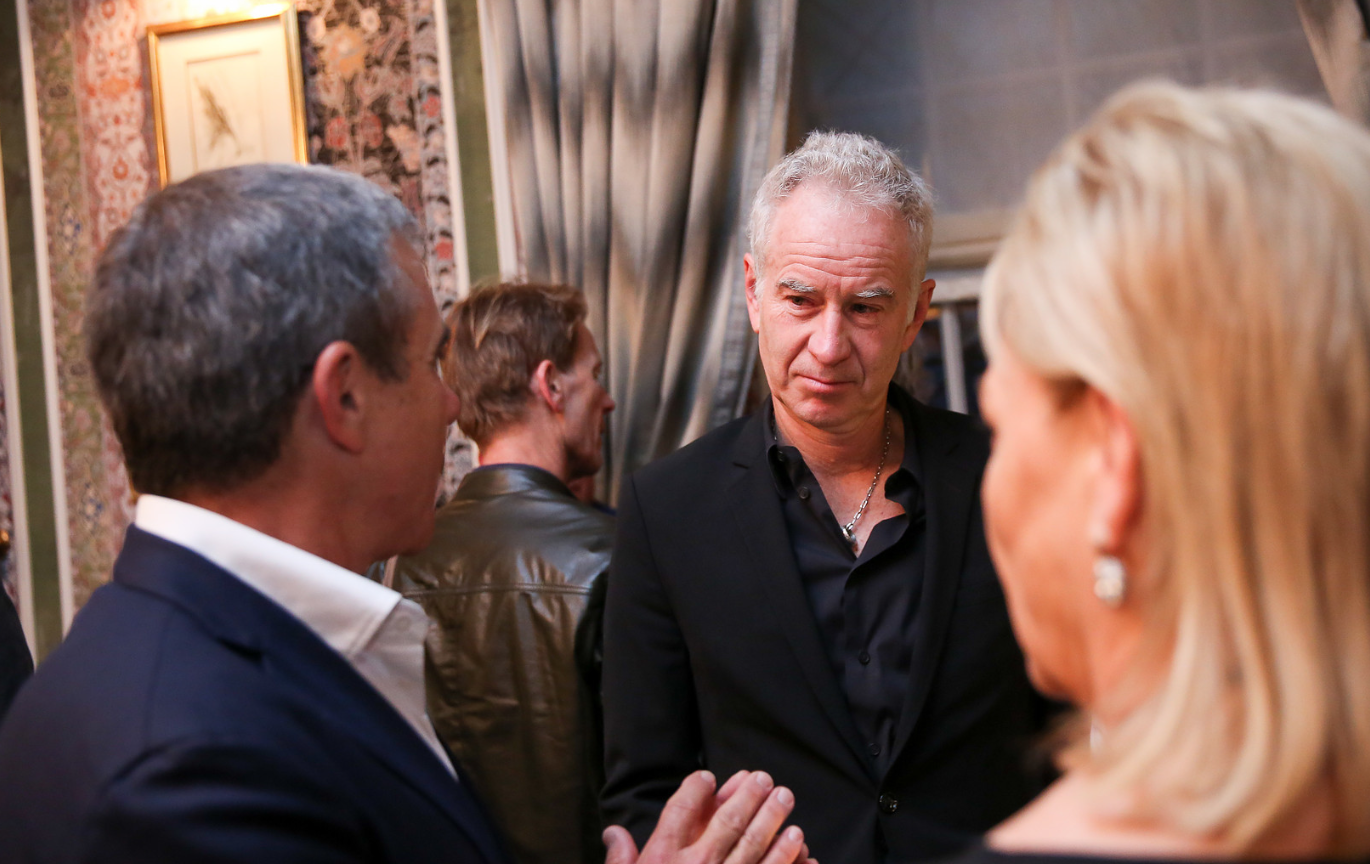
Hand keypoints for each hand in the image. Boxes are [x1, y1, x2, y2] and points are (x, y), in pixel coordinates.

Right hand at [603, 770, 811, 863]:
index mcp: (662, 859)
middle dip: (747, 795)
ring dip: (772, 817)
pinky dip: (785, 855)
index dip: (695, 789)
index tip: (707, 777)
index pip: (680, 811)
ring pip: (754, 843)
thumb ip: (620, 860)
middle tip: (763, 779)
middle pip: (726, 821)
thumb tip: (613, 833)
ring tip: (784, 799)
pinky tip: (796, 840)